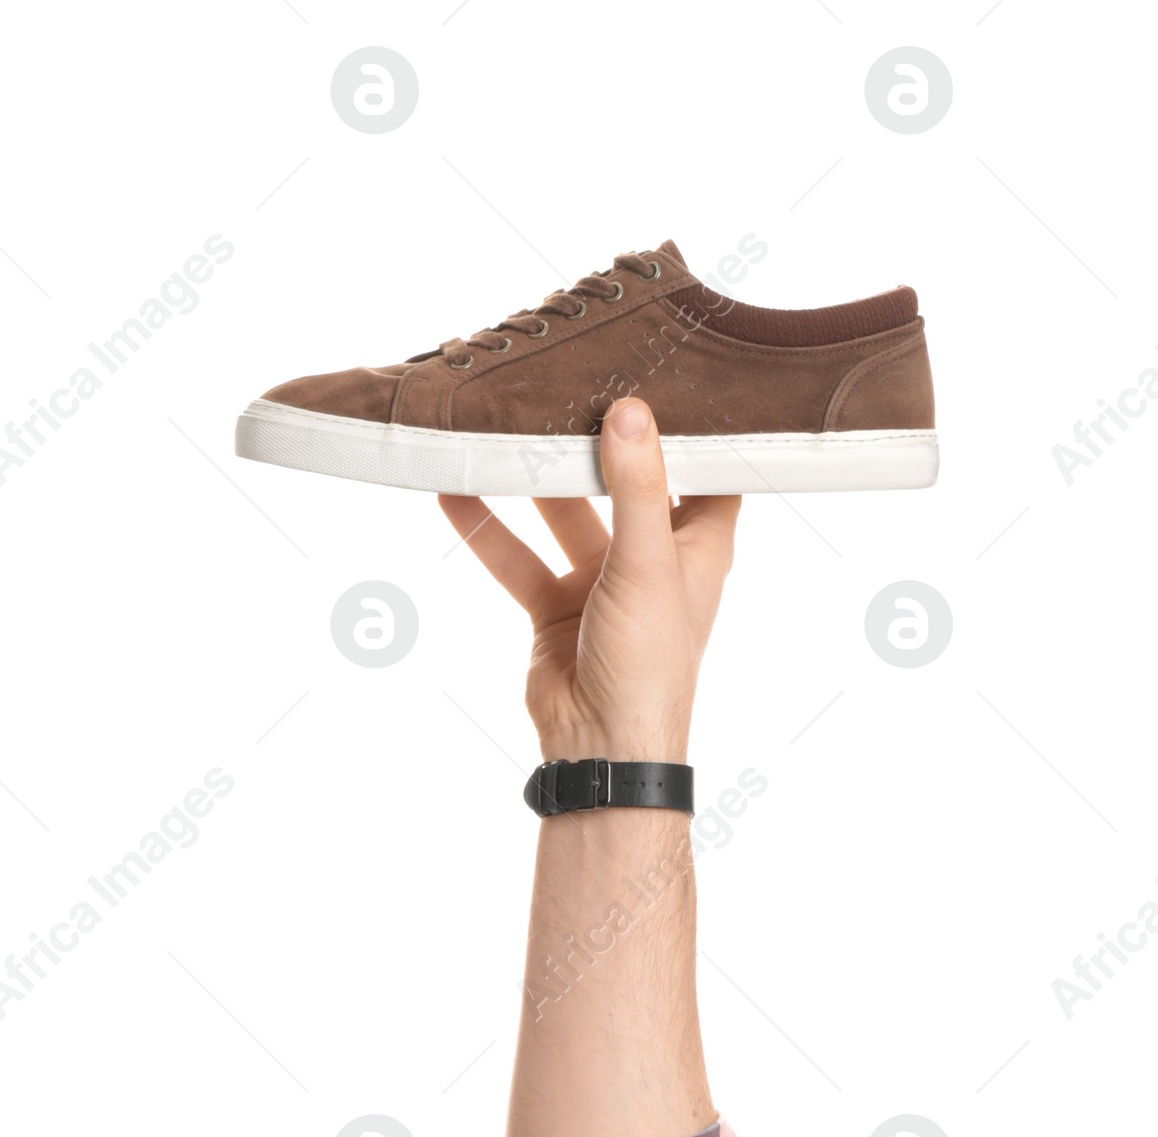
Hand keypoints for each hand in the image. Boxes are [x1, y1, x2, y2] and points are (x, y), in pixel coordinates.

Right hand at [438, 398, 739, 762]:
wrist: (601, 748)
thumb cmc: (648, 665)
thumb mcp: (648, 564)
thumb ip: (636, 486)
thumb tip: (630, 411)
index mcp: (700, 545)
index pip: (707, 467)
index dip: (693, 422)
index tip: (669, 366)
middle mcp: (653, 556)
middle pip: (623, 480)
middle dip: (592, 439)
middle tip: (562, 379)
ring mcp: (601, 581)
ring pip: (562, 514)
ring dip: (530, 479)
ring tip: (497, 424)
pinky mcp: (555, 606)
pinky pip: (516, 556)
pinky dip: (486, 527)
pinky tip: (450, 490)